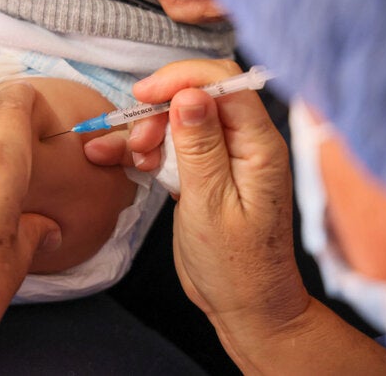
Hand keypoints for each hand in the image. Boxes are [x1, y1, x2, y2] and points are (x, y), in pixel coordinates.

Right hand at [135, 60, 306, 335]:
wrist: (244, 306)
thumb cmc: (235, 264)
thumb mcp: (210, 204)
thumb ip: (200, 147)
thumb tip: (190, 94)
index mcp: (260, 145)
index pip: (225, 85)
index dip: (183, 80)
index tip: (144, 95)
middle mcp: (245, 143)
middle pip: (199, 97)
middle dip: (161, 109)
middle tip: (138, 142)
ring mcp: (224, 157)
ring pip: (181, 119)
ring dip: (151, 131)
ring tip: (135, 160)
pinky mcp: (205, 172)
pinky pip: (174, 146)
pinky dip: (148, 149)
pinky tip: (124, 160)